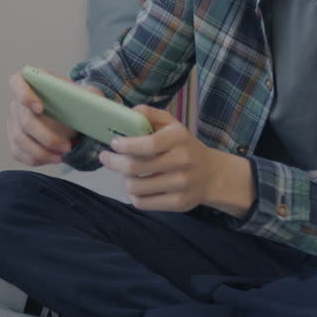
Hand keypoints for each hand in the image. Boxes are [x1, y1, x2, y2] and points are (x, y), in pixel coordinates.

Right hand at [6, 70, 97, 165]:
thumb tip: (95, 100)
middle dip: (46, 137)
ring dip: (41, 152)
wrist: (72, 119)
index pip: (17, 81)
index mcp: (33, 83)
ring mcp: (14, 121)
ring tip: (61, 156)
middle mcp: (19, 101)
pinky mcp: (14, 139)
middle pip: (24, 120)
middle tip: (67, 147)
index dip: (24, 94)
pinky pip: (17, 152)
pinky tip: (52, 158)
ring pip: (19, 139)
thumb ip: (91, 94)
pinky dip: (35, 159)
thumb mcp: (87, 95)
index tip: (40, 108)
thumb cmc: (75, 103)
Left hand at [100, 105, 239, 212]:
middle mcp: (183, 161)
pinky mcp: (179, 203)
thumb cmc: (183, 146)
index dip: (126, 146)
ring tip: (125, 173)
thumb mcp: (171, 124)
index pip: (148, 144)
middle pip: (136, 167)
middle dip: (114, 162)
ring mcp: (182, 184)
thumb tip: (128, 112)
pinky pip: (143, 203)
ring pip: (135, 187)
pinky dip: (133, 195)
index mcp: (179, 138)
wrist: (210, 174)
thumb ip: (149, 114)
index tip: (113, 144)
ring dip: (123, 179)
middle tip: (106, 158)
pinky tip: (136, 187)